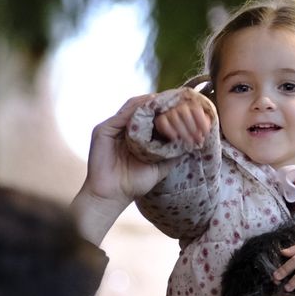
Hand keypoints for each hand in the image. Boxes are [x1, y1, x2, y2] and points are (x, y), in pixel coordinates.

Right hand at [72, 95, 172, 244]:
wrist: (111, 196)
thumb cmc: (133, 184)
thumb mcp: (159, 167)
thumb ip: (172, 154)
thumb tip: (191, 144)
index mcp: (134, 135)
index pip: (150, 115)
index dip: (164, 110)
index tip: (181, 106)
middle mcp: (122, 128)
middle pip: (141, 107)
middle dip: (158, 103)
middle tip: (175, 99)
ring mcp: (112, 127)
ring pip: (131, 107)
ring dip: (148, 103)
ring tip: (164, 100)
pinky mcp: (103, 130)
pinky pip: (121, 115)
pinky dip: (135, 109)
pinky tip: (149, 108)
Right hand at [152, 88, 215, 147]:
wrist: (172, 119)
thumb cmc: (189, 121)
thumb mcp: (199, 120)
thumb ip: (205, 121)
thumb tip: (207, 127)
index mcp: (190, 104)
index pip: (196, 110)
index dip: (202, 122)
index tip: (206, 133)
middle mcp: (178, 105)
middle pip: (185, 114)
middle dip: (193, 129)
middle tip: (197, 140)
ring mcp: (168, 111)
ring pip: (174, 119)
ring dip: (183, 132)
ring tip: (189, 142)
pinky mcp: (159, 118)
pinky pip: (163, 123)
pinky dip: (169, 131)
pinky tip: (175, 138)